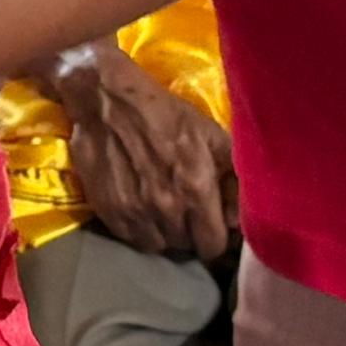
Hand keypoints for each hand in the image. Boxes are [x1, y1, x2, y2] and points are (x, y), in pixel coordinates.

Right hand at [57, 49, 236, 259]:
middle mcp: (166, 207)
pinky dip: (140, 230)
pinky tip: (142, 209)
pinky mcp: (108, 211)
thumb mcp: (212, 136)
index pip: (213, 245)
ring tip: (165, 214)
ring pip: (159, 246)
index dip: (216, 237)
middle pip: (187, 247)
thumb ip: (234, 179)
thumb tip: (239, 220)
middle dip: (191, 234)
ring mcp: (134, 211)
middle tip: (188, 214)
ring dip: (165, 234)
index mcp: (195, 188)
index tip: (213, 226)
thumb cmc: (165, 114)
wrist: (105, 98)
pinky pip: (132, 239)